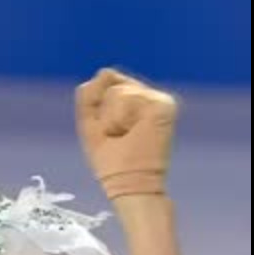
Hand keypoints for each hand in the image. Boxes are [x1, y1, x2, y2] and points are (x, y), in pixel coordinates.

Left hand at [76, 68, 177, 200]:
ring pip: (118, 90)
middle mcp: (148, 98)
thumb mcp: (90, 123)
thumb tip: (105, 71)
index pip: (106, 81)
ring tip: (125, 135)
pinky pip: (127, 97)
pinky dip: (120, 117)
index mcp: (133, 101)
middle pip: (109, 82)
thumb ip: (89, 94)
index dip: (97, 106)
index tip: (108, 131)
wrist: (129, 183)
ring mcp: (157, 100)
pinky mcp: (164, 104)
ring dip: (111, 118)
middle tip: (117, 134)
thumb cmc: (110, 161)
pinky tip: (133, 131)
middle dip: (103, 112)